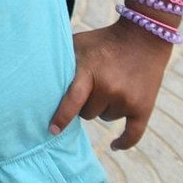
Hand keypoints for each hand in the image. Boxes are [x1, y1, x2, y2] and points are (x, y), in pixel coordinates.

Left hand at [50, 20, 173, 149]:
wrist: (143, 36)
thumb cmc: (103, 41)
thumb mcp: (79, 45)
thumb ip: (62, 62)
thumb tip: (39, 78)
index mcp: (90, 72)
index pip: (73, 101)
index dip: (62, 118)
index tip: (53, 131)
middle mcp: (110, 88)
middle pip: (87, 113)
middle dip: (87, 103)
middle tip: (93, 85)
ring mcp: (127, 100)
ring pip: (106, 118)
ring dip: (105, 108)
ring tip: (110, 86)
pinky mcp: (143, 107)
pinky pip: (133, 134)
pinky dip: (124, 142)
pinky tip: (114, 146)